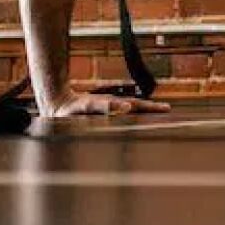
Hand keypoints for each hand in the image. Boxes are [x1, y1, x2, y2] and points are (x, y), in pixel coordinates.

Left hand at [49, 89, 171, 117]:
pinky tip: (134, 120)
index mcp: (113, 104)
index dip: (152, 108)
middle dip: (152, 109)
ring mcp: (108, 110)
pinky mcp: (102, 115)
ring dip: (144, 112)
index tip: (167, 109)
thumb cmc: (70, 109)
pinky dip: (132, 116)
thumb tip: (127, 106)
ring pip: (130, 110)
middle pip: (137, 107)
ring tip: (157, 114)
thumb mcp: (86, 107)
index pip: (137, 106)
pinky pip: (121, 115)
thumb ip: (105, 107)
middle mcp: (112, 106)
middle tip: (168, 110)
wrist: (56, 104)